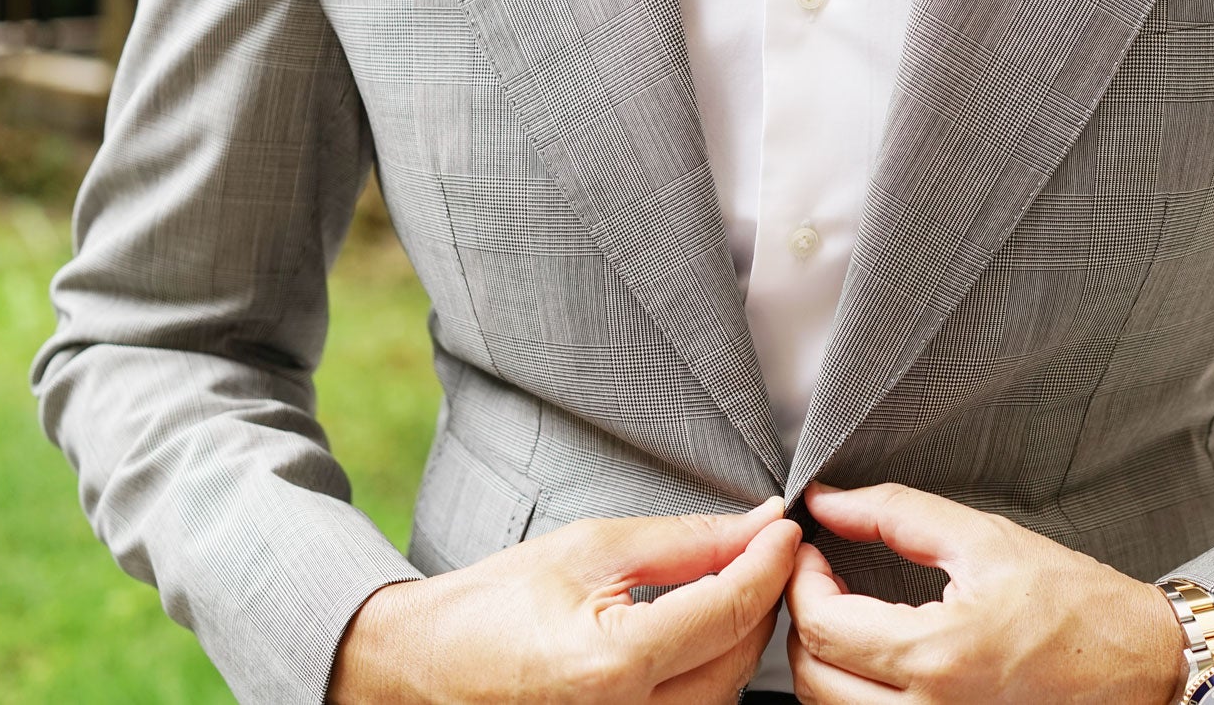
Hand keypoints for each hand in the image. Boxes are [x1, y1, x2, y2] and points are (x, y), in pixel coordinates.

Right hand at [327, 495, 800, 703]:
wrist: (428, 664)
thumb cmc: (494, 606)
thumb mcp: (592, 549)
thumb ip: (686, 541)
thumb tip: (756, 525)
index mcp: (613, 665)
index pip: (730, 609)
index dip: (769, 560)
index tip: (784, 527)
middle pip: (740, 657)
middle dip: (761, 597)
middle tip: (763, 547)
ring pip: (726, 690)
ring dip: (739, 635)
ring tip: (729, 582)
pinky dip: (710, 666)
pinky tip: (701, 628)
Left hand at [784, 482, 1184, 703]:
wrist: (1143, 665)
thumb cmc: (1077, 605)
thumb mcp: (984, 539)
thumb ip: (895, 513)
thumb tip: (828, 501)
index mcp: (939, 654)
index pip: (822, 625)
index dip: (800, 581)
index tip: (812, 553)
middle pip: (813, 680)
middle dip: (804, 623)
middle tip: (822, 582)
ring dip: (825, 663)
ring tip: (847, 617)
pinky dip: (855, 696)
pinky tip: (874, 662)